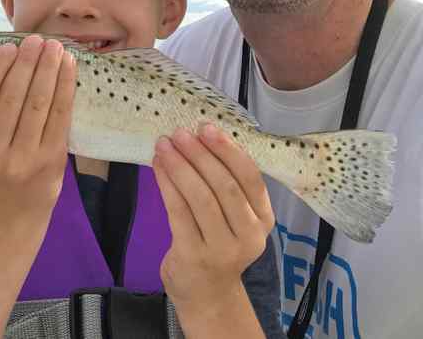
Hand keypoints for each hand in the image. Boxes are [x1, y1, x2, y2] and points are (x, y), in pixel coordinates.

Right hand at [0, 35, 76, 230]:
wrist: (13, 210)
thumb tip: (9, 55)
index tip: (9, 47)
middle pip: (11, 98)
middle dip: (27, 63)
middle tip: (36, 40)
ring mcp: (22, 160)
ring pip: (38, 104)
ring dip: (48, 70)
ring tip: (54, 47)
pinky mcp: (49, 160)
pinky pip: (59, 115)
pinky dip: (65, 87)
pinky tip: (68, 67)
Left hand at [153, 125, 274, 318]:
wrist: (208, 295)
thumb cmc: (220, 243)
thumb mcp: (236, 217)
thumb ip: (227, 184)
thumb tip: (199, 137)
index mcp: (263, 219)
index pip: (250, 179)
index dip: (229, 150)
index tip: (207, 127)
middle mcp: (249, 236)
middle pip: (224, 186)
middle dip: (200, 154)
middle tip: (180, 132)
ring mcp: (221, 249)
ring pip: (200, 198)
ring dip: (180, 166)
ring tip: (164, 144)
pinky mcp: (193, 256)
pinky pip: (178, 211)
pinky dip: (167, 184)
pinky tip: (158, 166)